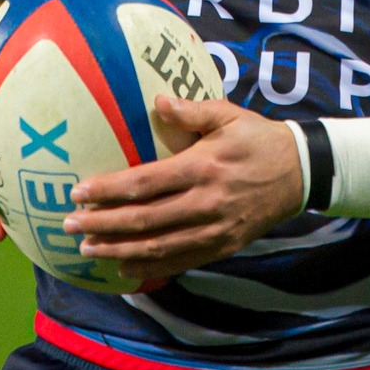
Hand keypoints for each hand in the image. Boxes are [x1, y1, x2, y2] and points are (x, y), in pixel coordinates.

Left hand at [62, 97, 303, 284]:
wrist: (300, 172)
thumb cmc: (258, 138)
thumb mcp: (229, 115)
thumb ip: (192, 110)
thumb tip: (158, 102)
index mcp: (203, 166)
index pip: (146, 182)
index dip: (109, 189)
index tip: (79, 191)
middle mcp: (205, 202)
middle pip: (144, 219)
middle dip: (102, 223)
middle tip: (69, 223)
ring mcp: (215, 229)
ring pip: (158, 246)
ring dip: (118, 249)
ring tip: (87, 248)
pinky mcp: (223, 246)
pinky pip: (180, 261)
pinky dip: (149, 268)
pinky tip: (122, 267)